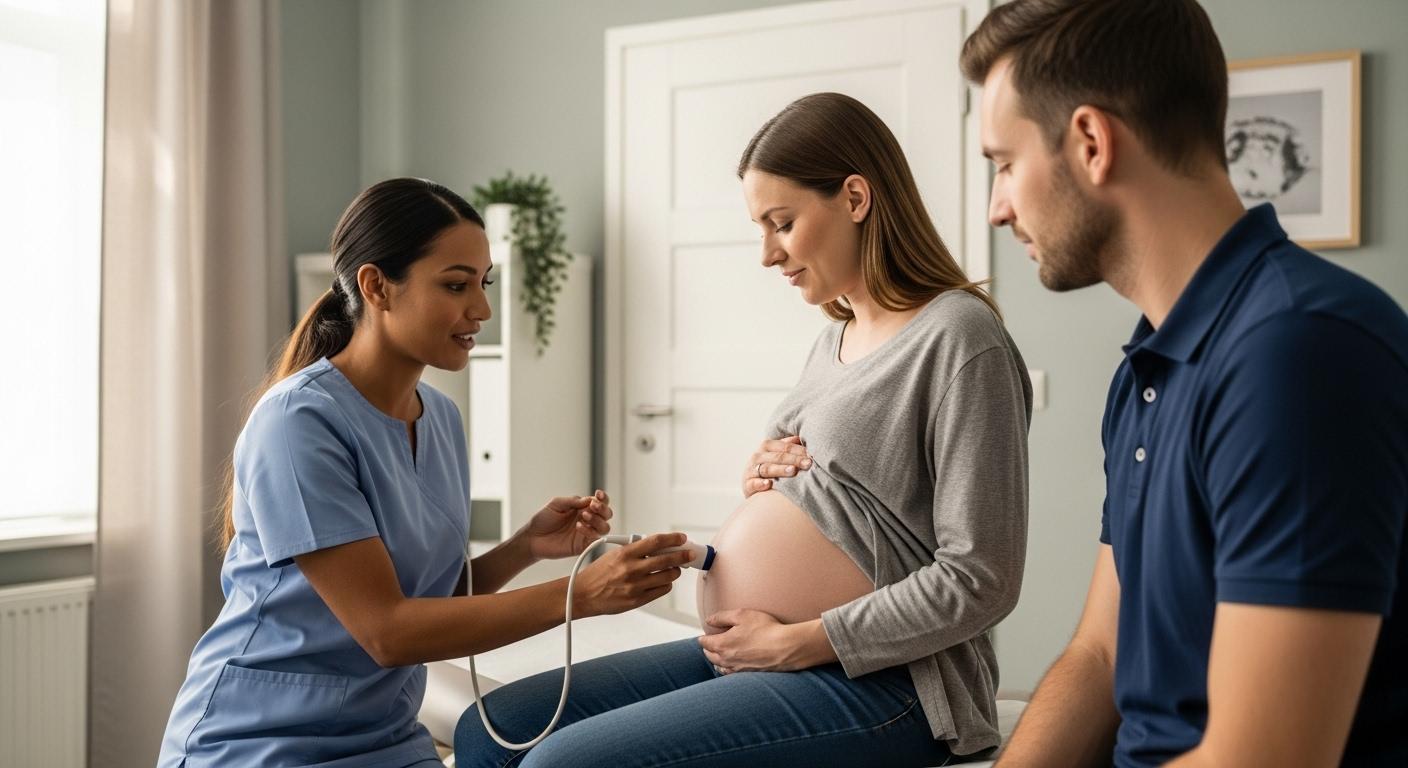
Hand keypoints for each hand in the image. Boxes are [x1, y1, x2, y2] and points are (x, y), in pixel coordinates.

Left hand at [521, 490, 613, 560]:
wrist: (532, 537)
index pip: (600, 502)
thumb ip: (573, 501)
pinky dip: (590, 531)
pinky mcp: (583, 545)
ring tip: (584, 516)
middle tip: (592, 506)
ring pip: (605, 527)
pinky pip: (595, 539)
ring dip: (598, 520)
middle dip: (603, 509)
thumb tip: (589, 499)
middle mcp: (587, 520)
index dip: (603, 498)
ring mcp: (586, 533)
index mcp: (582, 508)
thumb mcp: (556, 504)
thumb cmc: (543, 520)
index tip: (598, 494)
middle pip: (606, 514)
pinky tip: (579, 527)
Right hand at [571, 533, 694, 617]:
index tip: (682, 538)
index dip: (672, 539)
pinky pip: (661, 590)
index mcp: (625, 554)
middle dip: (682, 556)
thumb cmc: (598, 574)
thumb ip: (634, 550)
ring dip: (675, 571)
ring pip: (668, 576)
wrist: (582, 595)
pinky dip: (666, 584)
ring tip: (674, 569)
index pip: (655, 542)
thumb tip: (657, 546)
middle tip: (688, 554)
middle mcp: (631, 569)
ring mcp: (635, 586)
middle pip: (667, 560)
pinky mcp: (637, 600)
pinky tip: (663, 581)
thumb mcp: (613, 555)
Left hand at [697, 610, 833, 672]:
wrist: (785, 648)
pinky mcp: (747, 675)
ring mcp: (736, 669)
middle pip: (709, 655)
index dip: (704, 637)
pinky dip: (727, 668)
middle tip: (710, 642)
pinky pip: (730, 674)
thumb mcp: (742, 615)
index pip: (704, 642)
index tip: (706, 633)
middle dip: (708, 648)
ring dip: (716, 659)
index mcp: (722, 644)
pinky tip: (731, 664)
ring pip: (718, 666)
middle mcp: (726, 660)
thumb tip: (709, 620)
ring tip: (719, 654)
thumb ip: (722, 617)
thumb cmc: (765, 629)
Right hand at [742, 436, 812, 497]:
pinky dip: (760, 484)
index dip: (799, 450)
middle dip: (794, 460)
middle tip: (808, 464)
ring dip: (780, 470)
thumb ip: (789, 446)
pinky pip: (753, 483)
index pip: (785, 447)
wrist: (752, 485)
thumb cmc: (770, 467)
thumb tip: (802, 437)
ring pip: (767, 468)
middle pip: (778, 457)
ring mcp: (751, 470)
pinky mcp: (747, 484)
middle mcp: (758, 456)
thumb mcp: (778, 455)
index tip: (812, 456)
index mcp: (767, 446)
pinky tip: (769, 484)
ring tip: (793, 470)